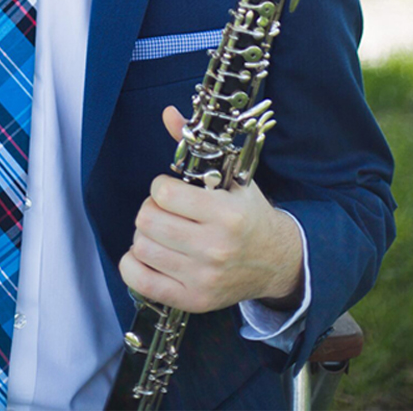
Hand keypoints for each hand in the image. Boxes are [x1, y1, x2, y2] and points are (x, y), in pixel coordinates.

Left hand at [118, 106, 304, 312]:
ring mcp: (203, 278)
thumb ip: (196, 145)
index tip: (172, 192)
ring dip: (145, 236)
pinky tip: (150, 256)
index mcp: (226, 215)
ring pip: (141, 247)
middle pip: (147, 220)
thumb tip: (168, 113)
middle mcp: (215, 248)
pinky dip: (134, 265)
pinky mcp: (193, 300)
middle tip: (166, 213)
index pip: (163, 193)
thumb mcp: (233, 178)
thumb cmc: (250, 216)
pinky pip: (139, 280)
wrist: (278, 262)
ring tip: (163, 234)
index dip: (161, 188)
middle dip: (151, 210)